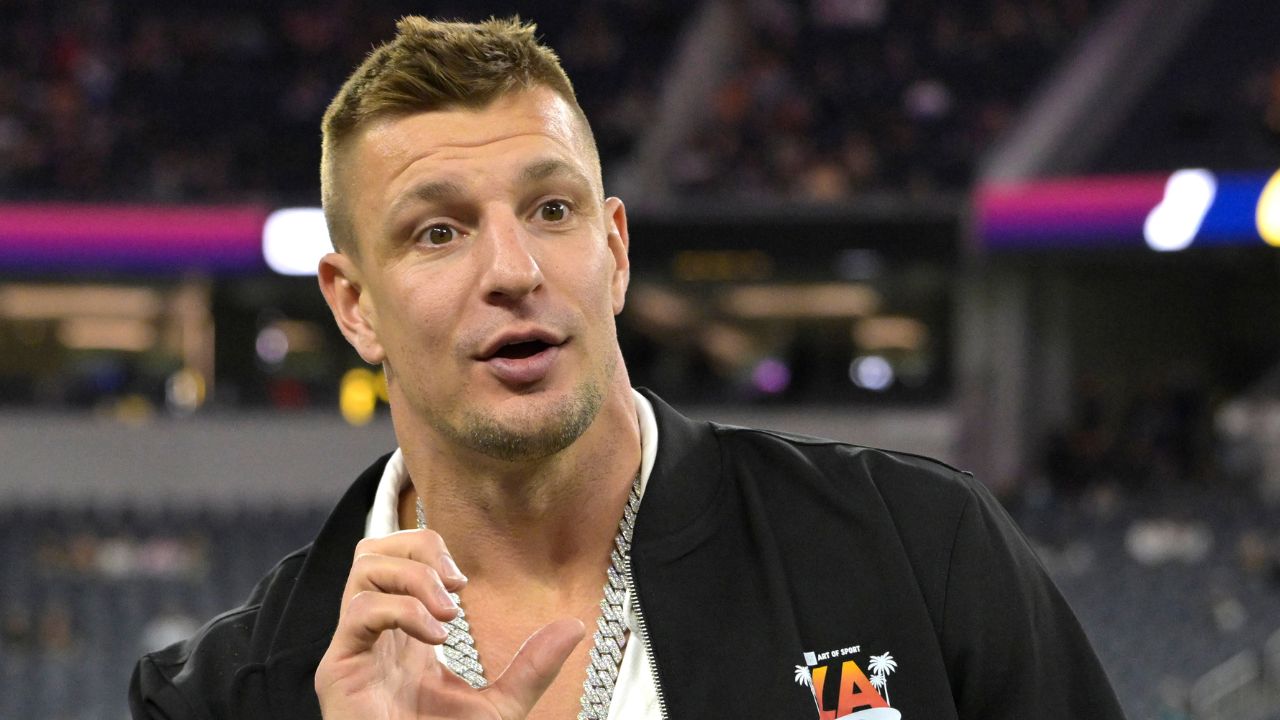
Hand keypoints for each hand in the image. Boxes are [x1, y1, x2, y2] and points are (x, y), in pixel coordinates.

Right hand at [314, 530, 584, 718]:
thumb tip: (575, 626)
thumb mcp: (499, 706)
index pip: (398, 558)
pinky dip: (403, 610)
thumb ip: (532, 667)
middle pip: (373, 549)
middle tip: (454, 583)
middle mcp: (374, 633)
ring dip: (414, 577)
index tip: (464, 584)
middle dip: (418, 548)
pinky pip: (361, 610)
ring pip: (364, 568)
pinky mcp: (339, 670)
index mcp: (403, 633)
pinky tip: (435, 639)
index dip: (431, 551)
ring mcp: (354, 649)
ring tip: (448, 616)